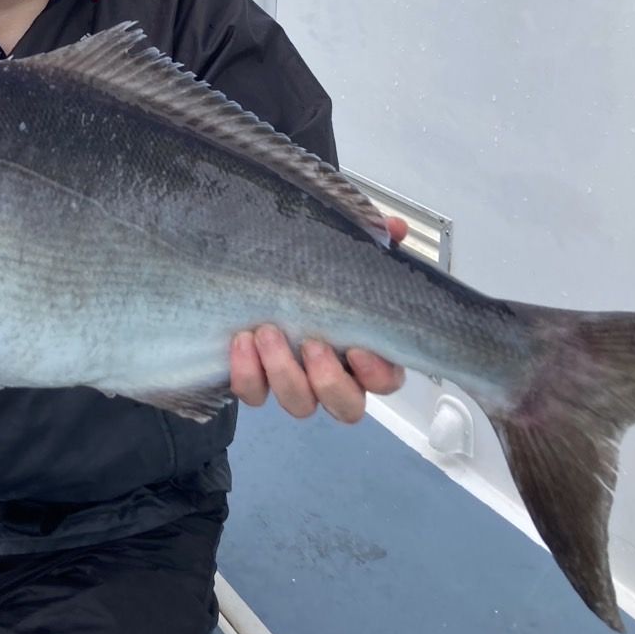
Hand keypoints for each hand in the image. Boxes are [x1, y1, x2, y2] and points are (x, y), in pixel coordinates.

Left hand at [229, 216, 409, 422]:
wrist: (252, 281)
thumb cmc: (311, 278)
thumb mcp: (342, 255)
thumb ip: (372, 242)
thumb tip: (393, 227)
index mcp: (365, 354)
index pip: (386, 381)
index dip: (376, 372)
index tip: (359, 349)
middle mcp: (333, 378)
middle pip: (346, 405)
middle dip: (328, 379)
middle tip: (310, 343)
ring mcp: (295, 384)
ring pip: (299, 404)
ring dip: (283, 372)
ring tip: (266, 332)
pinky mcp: (258, 384)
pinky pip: (254, 393)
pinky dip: (247, 373)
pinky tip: (241, 341)